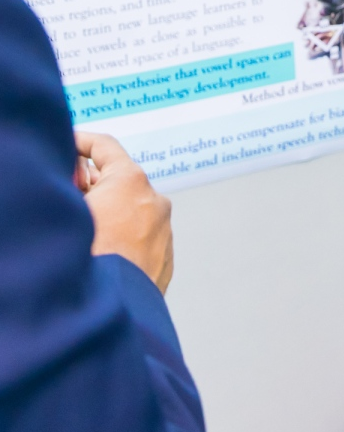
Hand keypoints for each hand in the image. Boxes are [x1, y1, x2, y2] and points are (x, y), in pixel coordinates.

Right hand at [75, 132, 173, 293]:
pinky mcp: (165, 257)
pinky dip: (123, 238)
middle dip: (91, 185)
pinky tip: (100, 255)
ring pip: (130, 211)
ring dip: (109, 214)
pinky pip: (140, 237)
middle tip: (66, 197)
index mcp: (131, 181)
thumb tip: (74, 178)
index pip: (104, 146)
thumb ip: (71, 187)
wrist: (111, 313)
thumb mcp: (68, 213)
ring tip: (83, 234)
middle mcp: (155, 200)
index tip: (66, 144)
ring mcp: (164, 230)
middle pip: (118, 181)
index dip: (81, 141)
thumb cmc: (86, 262)